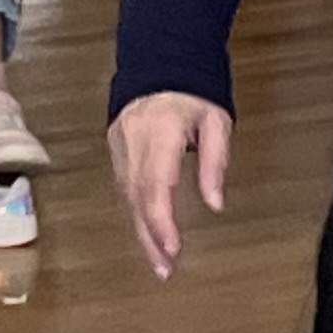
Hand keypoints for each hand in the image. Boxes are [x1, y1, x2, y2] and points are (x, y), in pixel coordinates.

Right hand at [111, 92, 231, 277]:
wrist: (158, 62)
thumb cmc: (191, 92)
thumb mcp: (216, 121)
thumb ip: (216, 163)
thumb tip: (215, 204)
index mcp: (158, 132)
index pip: (156, 184)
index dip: (161, 220)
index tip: (172, 248)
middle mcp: (132, 142)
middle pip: (137, 198)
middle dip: (151, 238)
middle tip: (165, 270)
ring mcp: (120, 146)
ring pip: (127, 198)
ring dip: (143, 233)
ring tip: (160, 263)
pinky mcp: (116, 151)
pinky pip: (124, 189)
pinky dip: (136, 215)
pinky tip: (148, 236)